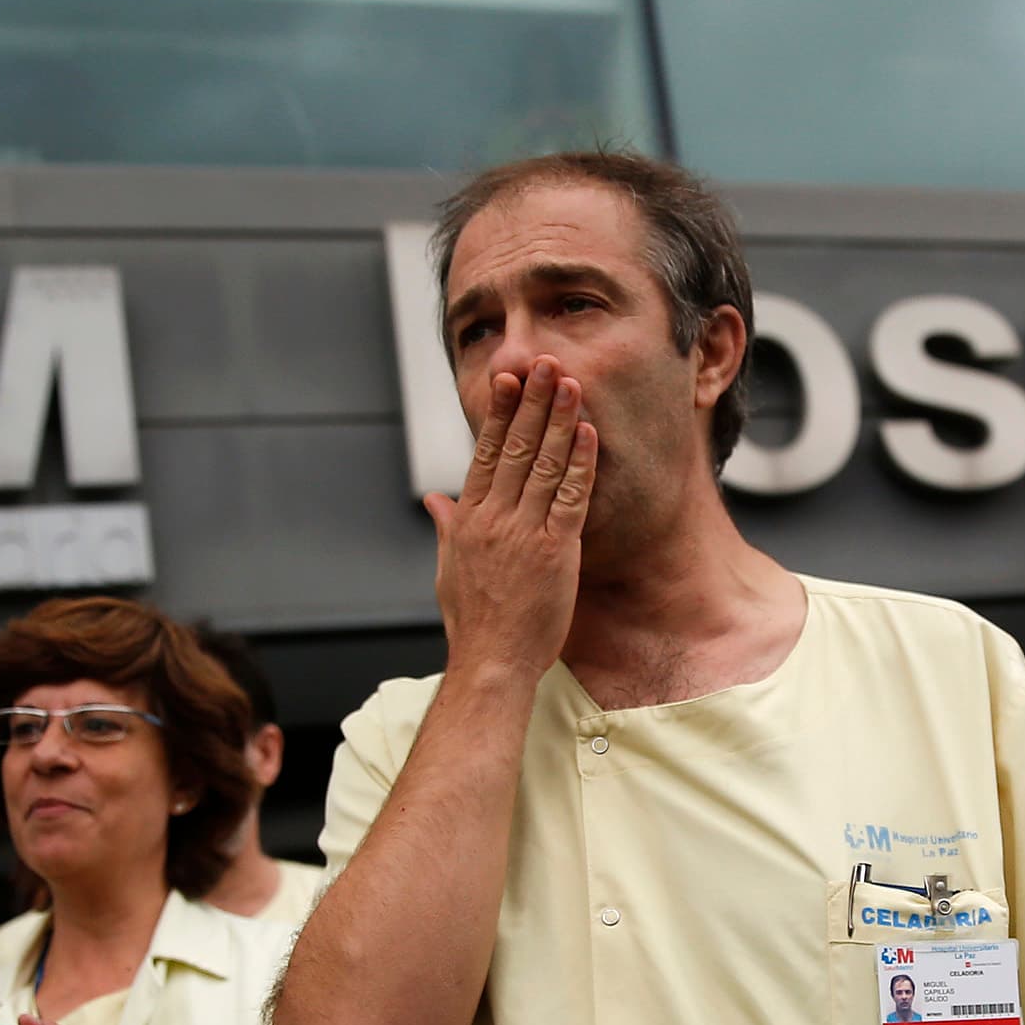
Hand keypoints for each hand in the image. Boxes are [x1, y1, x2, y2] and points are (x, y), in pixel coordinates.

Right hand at [428, 356, 597, 688]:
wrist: (492, 662)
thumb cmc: (474, 622)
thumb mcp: (449, 569)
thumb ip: (447, 527)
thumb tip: (435, 499)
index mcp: (468, 519)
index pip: (485, 454)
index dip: (499, 414)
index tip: (509, 381)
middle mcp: (493, 519)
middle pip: (516, 447)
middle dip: (532, 401)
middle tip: (545, 362)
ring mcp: (524, 533)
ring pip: (545, 464)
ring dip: (560, 420)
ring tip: (571, 383)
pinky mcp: (554, 551)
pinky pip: (570, 497)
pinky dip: (581, 463)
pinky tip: (589, 434)